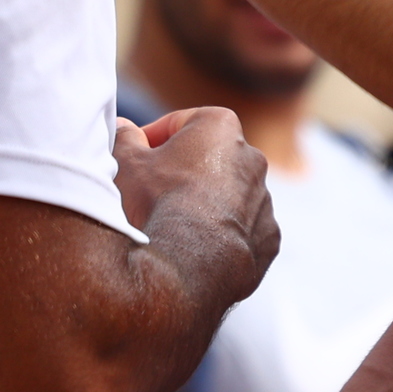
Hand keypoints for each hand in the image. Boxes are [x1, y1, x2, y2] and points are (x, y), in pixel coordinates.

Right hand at [114, 107, 276, 306]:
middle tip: (150, 191)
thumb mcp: (127, 163)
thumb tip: (124, 128)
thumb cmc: (157, 204)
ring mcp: (264, 200)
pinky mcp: (268, 238)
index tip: (136, 156)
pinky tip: (195, 249)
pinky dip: (222, 235)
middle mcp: (252, 158)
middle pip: (208, 158)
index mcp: (220, 127)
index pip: (181, 123)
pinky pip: (242, 229)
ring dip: (204, 203)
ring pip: (227, 195)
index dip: (152, 138)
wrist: (185, 267)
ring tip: (172, 225)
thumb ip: (125, 137)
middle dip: (182, 170)